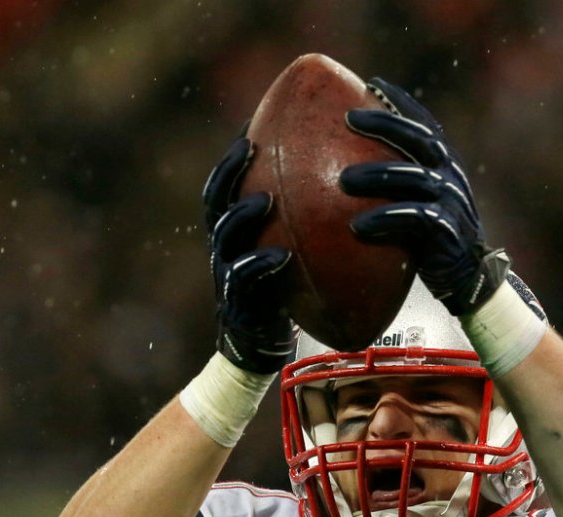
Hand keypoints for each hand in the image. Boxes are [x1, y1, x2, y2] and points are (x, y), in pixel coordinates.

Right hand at [203, 135, 292, 372]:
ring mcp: (227, 276)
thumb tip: (347, 179)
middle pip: (215, 201)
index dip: (234, 155)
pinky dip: (259, 266)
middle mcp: (225, 248)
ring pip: (224, 238)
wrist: (266, 344)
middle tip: (251, 148)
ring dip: (242, 215)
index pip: (226, 184)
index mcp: (236, 231)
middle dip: (229, 173)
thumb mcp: (294, 251)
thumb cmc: (287, 291)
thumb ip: (306, 221)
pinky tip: (281, 256)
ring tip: (264, 199)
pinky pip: (243, 282)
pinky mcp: (239, 306)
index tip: (255, 125)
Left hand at [340, 77, 509, 315]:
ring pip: (411, 176)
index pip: (424, 124)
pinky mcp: (445, 229)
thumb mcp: (420, 204)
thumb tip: (347, 171)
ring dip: (375, 175)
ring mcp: (450, 201)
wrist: (466, 279)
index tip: (373, 82)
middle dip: (384, 123)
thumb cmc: (432, 241)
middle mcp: (451, 175)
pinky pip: (411, 218)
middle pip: (418, 138)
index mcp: (446, 164)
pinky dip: (383, 219)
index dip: (401, 101)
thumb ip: (400, 186)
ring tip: (343, 180)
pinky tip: (357, 226)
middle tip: (350, 118)